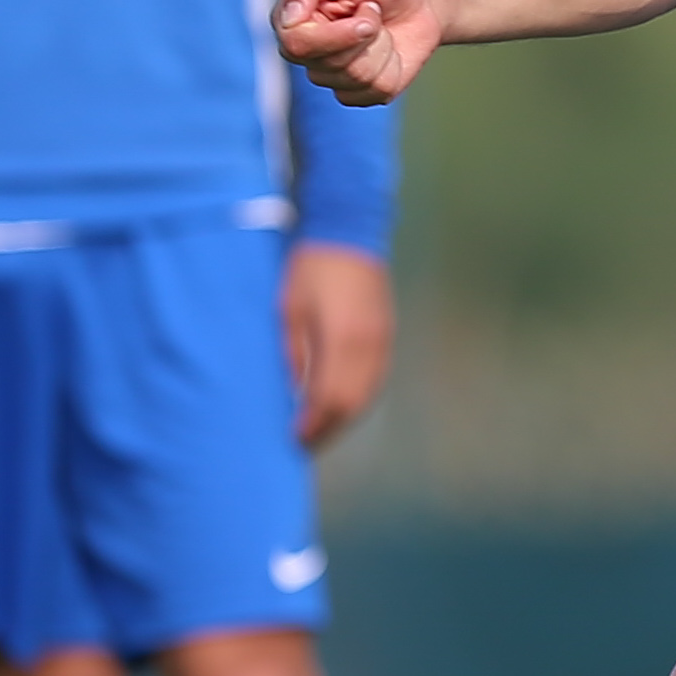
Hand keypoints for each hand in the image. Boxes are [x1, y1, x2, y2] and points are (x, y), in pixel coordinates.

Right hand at [276, 0, 446, 104]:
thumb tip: (288, 18)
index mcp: (292, 22)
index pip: (297, 45)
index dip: (337, 34)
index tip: (368, 9)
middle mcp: (306, 53)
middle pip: (330, 66)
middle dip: (366, 35)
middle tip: (374, 11)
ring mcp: (332, 76)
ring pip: (357, 78)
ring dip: (382, 47)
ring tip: (381, 27)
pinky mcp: (360, 92)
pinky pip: (377, 91)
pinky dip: (394, 66)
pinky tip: (391, 49)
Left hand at [283, 241, 395, 446]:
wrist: (349, 232)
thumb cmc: (310, 268)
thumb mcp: (288, 310)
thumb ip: (292, 354)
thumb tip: (293, 394)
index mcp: (341, 338)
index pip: (330, 397)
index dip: (313, 424)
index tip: (293, 439)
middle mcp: (368, 345)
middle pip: (352, 403)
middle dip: (329, 428)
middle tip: (305, 443)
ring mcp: (383, 340)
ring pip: (368, 394)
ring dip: (344, 417)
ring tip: (321, 428)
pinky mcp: (387, 335)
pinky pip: (376, 379)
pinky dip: (358, 398)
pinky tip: (341, 404)